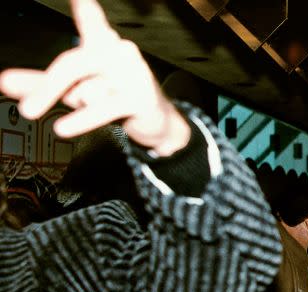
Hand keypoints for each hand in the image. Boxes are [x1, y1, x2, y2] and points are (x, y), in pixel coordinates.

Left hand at [0, 0, 189, 156]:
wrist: (156, 122)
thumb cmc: (111, 96)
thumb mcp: (72, 88)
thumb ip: (39, 83)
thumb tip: (3, 81)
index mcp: (102, 42)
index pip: (91, 20)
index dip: (86, 9)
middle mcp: (120, 51)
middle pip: (71, 64)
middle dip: (48, 88)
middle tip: (27, 111)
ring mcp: (133, 73)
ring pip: (87, 91)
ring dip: (81, 106)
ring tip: (93, 108)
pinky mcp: (141, 97)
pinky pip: (100, 107)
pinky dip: (81, 119)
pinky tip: (63, 128)